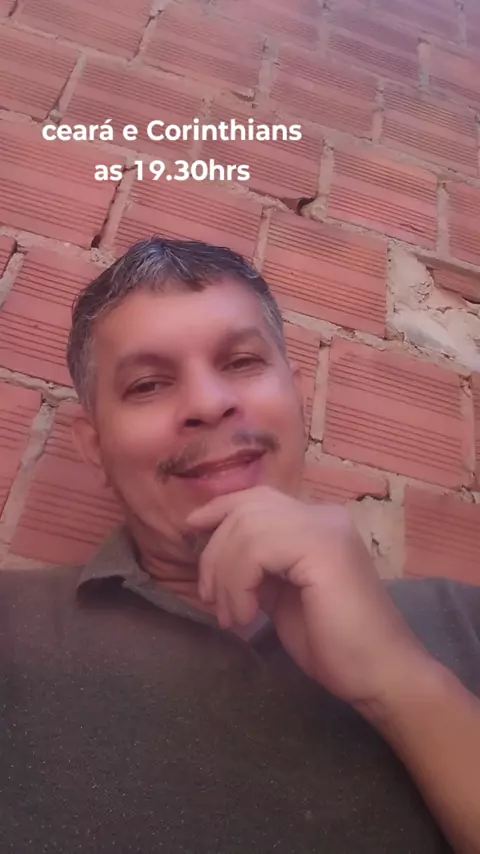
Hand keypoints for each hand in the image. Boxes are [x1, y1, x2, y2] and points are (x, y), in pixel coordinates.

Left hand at [186, 486, 429, 709]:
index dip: (219, 508)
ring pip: (245, 528)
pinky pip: (255, 550)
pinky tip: (247, 618)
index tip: (190, 529)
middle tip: (211, 599)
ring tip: (233, 617)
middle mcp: (323, 515)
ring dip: (224, 577)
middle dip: (214, 554)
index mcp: (317, 522)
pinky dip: (238, 585)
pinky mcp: (322, 548)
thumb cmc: (334, 643)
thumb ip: (259, 567)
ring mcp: (325, 528)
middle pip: (245, 509)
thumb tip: (216, 553)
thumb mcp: (282, 594)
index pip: (257, 498)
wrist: (381, 675)